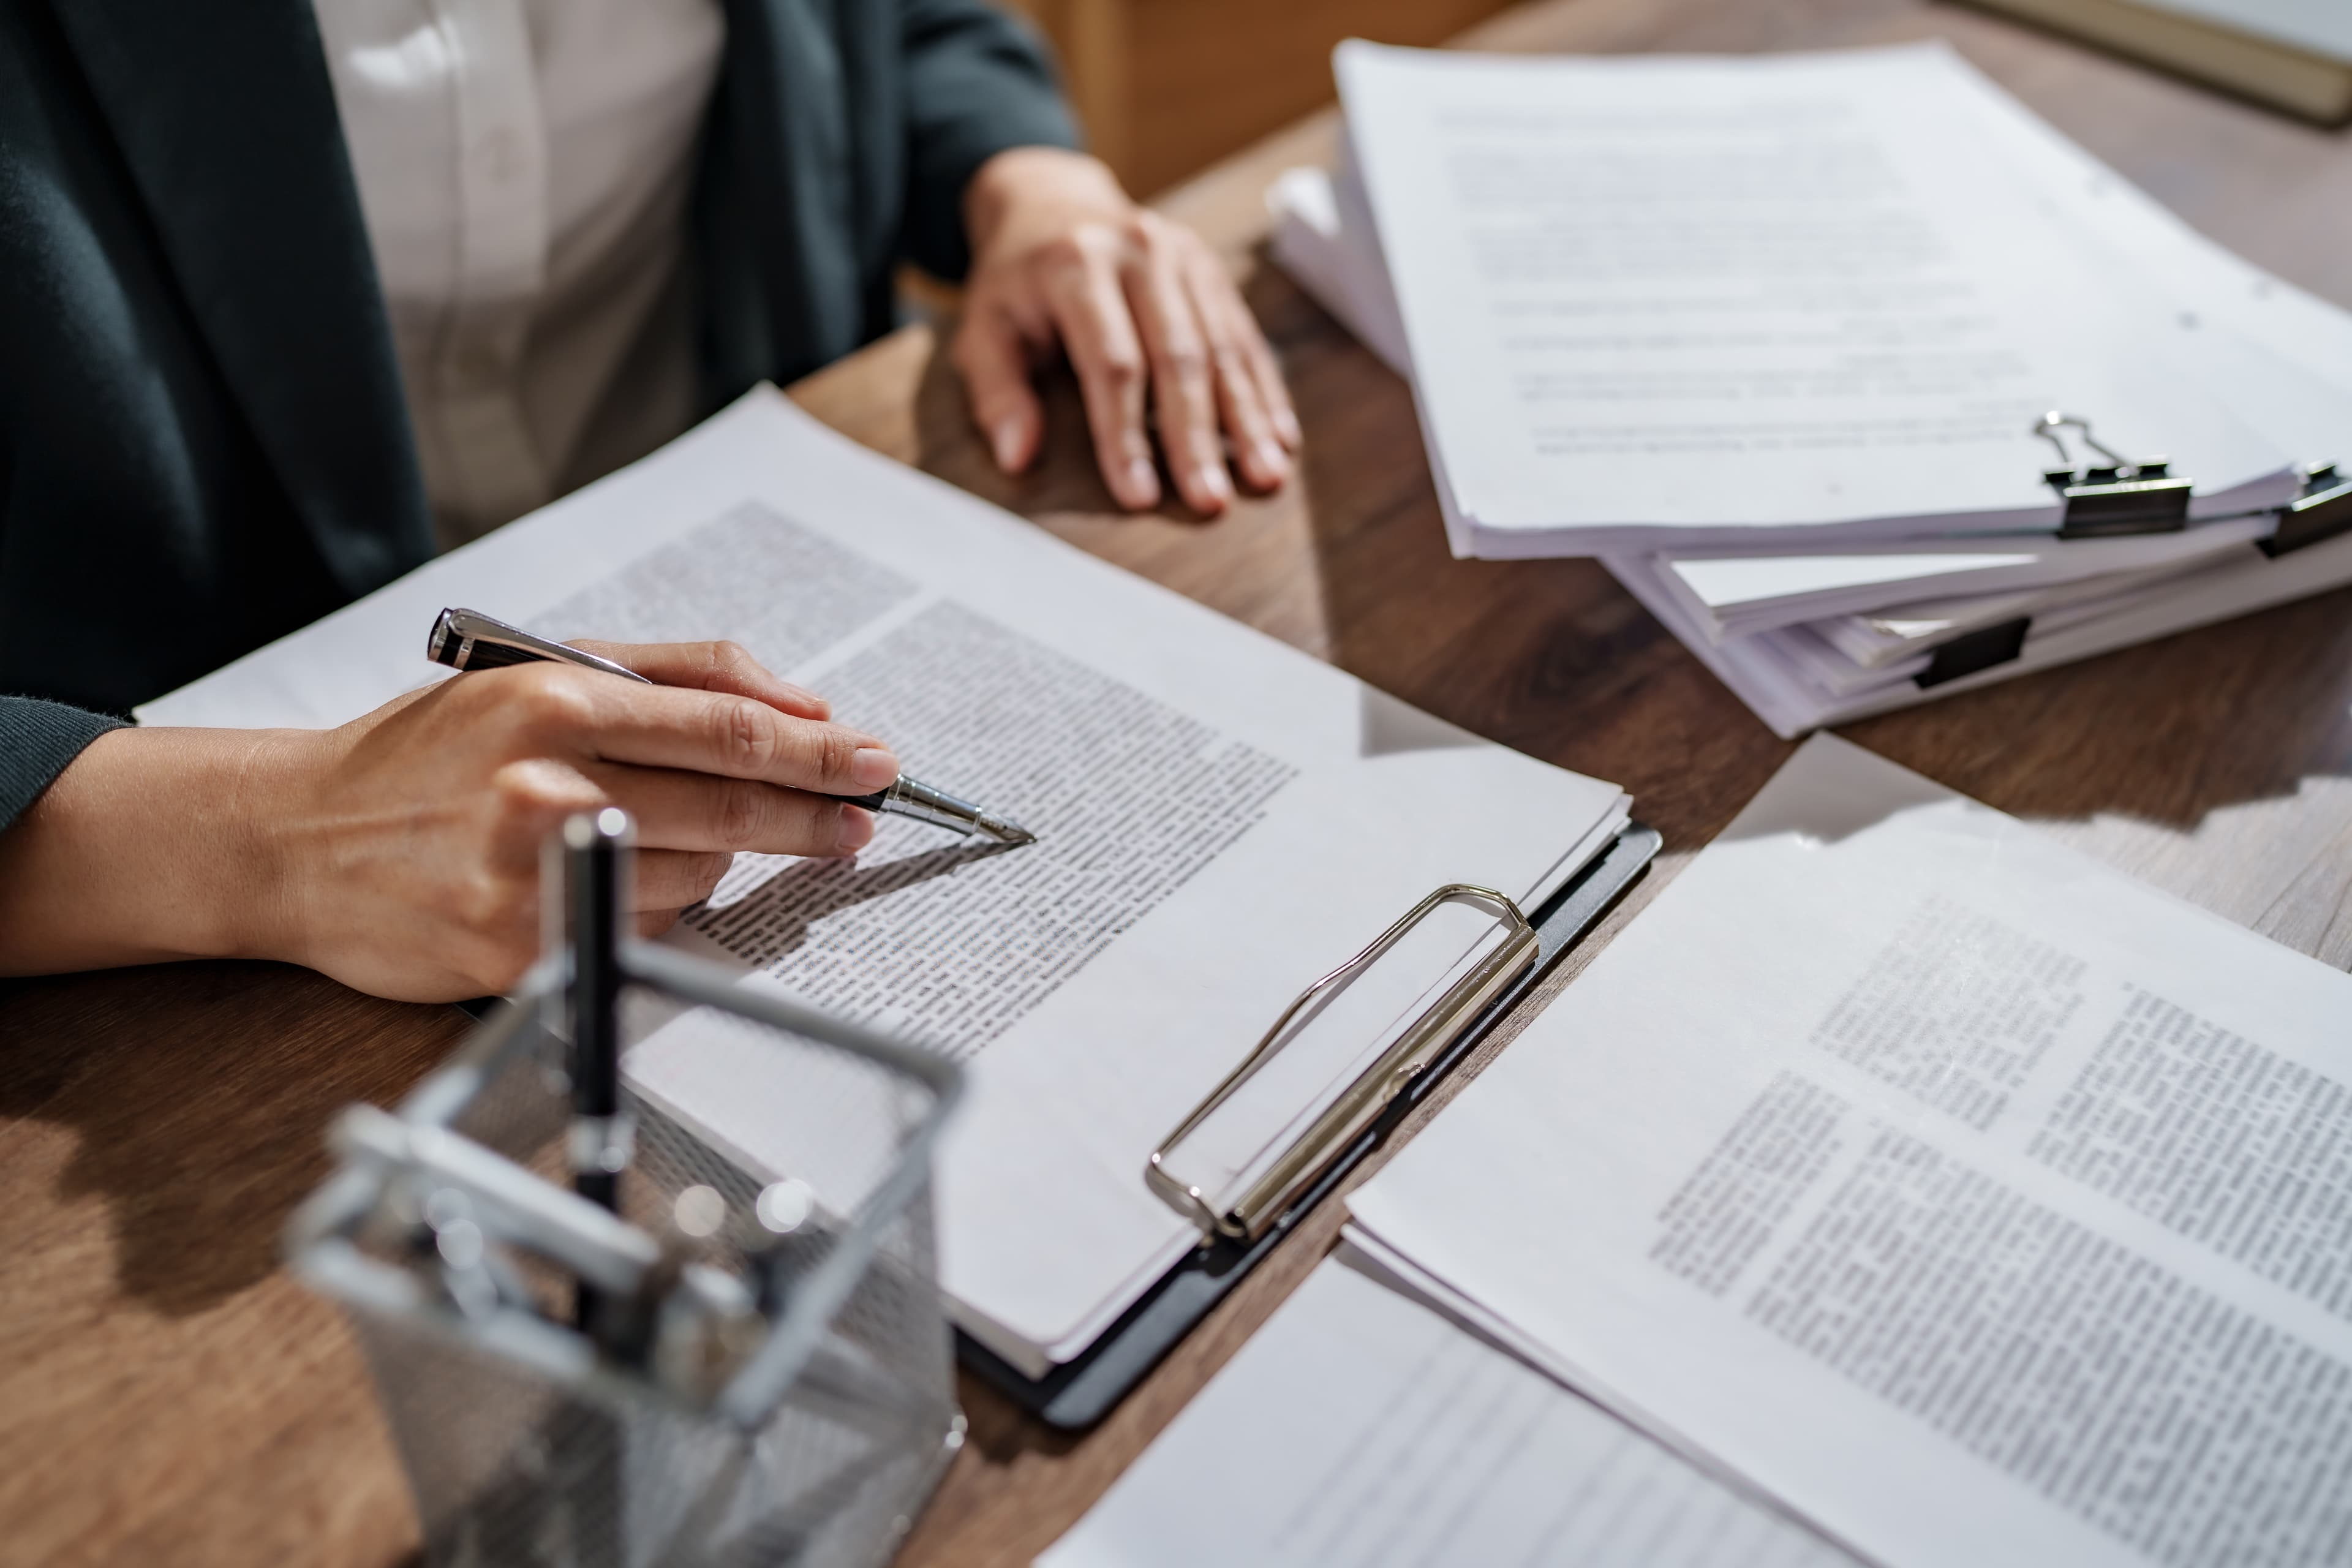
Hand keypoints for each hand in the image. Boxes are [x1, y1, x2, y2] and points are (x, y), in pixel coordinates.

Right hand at [0, 642, 893, 1001]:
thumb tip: (803, 700)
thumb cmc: (430, 751)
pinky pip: (642, 927)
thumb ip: (681, 674)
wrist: (295, 838)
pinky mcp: (518, 950)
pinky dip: (659, 902)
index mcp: (553, 703)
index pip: (729, 729)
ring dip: (720, 857)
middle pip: (733, 806)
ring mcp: (531, 876)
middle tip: (864, 816)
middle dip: (816, 814)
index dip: (821, 749)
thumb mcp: (541, 670)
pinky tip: (619, 874)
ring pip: (697, 874)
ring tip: (669, 831)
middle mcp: (543, 789)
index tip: (879, 758)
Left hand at [953, 146, 1300, 515]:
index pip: (1112, 363)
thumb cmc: (1017, 283)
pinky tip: (1281, 438)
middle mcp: (1139, 253)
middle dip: (1196, 437)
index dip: (1126, 434)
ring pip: (1223, 348)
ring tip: (1265, 477)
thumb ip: (996, 392)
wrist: (1053, 203)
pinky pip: (1245, 336)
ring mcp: (1184, 256)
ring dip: (1246, 419)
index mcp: (1076, 266)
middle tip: (1210, 501)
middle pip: (1178, 358)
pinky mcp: (1212, 269)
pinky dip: (1265, 390)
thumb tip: (1017, 458)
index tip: (1138, 495)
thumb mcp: (982, 328)